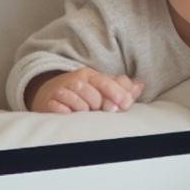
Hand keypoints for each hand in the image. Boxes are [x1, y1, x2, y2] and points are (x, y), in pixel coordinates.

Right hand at [27, 68, 143, 113]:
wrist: (49, 92)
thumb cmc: (82, 93)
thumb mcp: (101, 87)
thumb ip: (121, 88)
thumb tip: (139, 86)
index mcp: (91, 75)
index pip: (106, 82)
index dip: (117, 94)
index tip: (125, 104)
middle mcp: (76, 80)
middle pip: (94, 95)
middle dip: (100, 105)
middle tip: (100, 110)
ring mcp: (61, 90)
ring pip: (79, 103)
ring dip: (85, 110)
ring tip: (85, 112)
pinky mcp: (49, 101)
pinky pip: (60, 109)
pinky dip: (67, 113)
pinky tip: (70, 114)